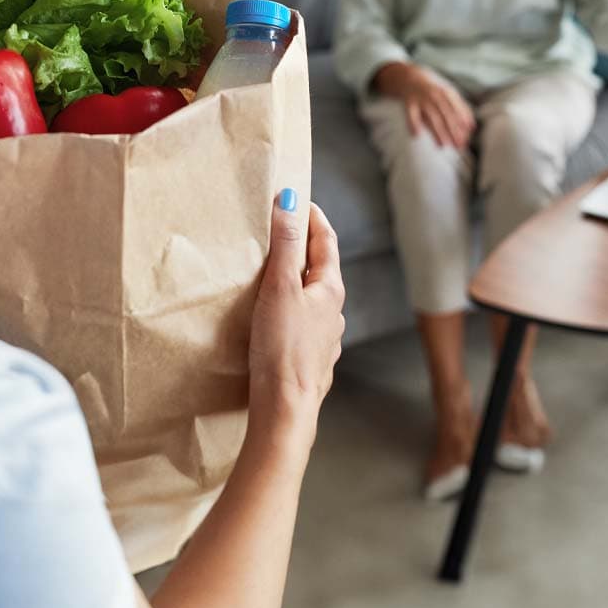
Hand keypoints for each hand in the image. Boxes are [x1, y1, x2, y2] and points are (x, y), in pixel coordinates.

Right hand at [248, 198, 344, 454]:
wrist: (284, 409)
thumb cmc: (282, 348)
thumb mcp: (280, 287)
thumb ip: (284, 244)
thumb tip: (290, 200)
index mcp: (330, 290)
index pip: (326, 240)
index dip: (312, 216)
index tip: (298, 198)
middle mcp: (334, 312)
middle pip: (320, 268)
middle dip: (302, 246)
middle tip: (280, 228)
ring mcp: (324, 338)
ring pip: (311, 297)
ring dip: (296, 278)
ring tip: (273, 270)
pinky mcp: (309, 358)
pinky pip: (302, 322)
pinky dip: (290, 306)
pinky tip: (274, 315)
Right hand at [373, 61, 474, 148]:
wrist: (411, 78)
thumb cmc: (434, 90)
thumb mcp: (449, 94)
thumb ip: (461, 108)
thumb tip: (472, 127)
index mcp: (447, 93)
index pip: (457, 110)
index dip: (462, 123)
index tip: (467, 136)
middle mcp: (434, 95)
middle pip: (446, 115)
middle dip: (453, 131)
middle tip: (458, 145)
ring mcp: (421, 99)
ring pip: (431, 117)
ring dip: (437, 132)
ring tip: (443, 145)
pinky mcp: (409, 104)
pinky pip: (410, 115)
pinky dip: (413, 124)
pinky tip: (417, 135)